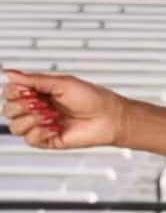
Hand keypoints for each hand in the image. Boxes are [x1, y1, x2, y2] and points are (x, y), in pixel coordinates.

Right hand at [1, 68, 130, 149]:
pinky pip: (29, 139)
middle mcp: (38, 108)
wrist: (108, 117)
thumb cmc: (92, 98)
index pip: (10, 92)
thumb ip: (34, 79)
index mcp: (39, 92)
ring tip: (49, 115)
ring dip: (31, 119)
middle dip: (22, 106)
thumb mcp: (61, 82)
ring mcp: (41, 125)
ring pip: (15, 126)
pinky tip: (53, 126)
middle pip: (8, 110)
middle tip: (41, 103)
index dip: (14, 92)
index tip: (29, 91)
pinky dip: (39, 131)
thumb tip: (10, 73)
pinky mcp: (48, 140)